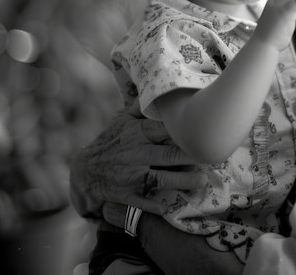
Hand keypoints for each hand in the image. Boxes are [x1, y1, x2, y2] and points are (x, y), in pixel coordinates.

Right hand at [70, 112, 207, 215]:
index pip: (164, 130)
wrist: (85, 170)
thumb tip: (156, 88)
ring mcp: (132, 175)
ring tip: (202, 181)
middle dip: (189, 155)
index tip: (202, 129)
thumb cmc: (110, 142)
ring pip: (161, 177)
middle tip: (210, 155)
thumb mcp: (122, 121)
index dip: (183, 130)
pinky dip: (154, 204)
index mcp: (137, 133)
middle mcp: (136, 153)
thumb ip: (140, 107)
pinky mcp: (127, 194)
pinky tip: (168, 207)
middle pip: (168, 153)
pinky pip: (142, 201)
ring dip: (182, 180)